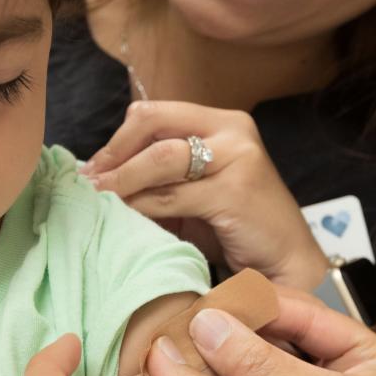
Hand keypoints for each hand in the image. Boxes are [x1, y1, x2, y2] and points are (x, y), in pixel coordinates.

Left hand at [82, 100, 329, 289]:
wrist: (285, 262)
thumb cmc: (237, 228)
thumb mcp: (195, 192)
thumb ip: (160, 177)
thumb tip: (99, 176)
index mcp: (223, 122)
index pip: (155, 113)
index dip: (118, 139)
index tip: (94, 168)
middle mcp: (233, 129)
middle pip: (153, 125)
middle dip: (114, 155)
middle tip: (89, 183)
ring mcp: (238, 157)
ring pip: (159, 159)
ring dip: (121, 181)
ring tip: (98, 200)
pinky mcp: (235, 190)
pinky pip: (171, 195)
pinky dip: (141, 206)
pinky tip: (125, 217)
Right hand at [188, 290, 375, 375]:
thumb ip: (261, 365)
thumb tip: (208, 324)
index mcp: (362, 354)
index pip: (297, 311)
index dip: (249, 306)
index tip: (202, 303)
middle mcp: (329, 375)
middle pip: (266, 338)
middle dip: (223, 334)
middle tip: (174, 326)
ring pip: (244, 372)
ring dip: (209, 364)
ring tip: (165, 352)